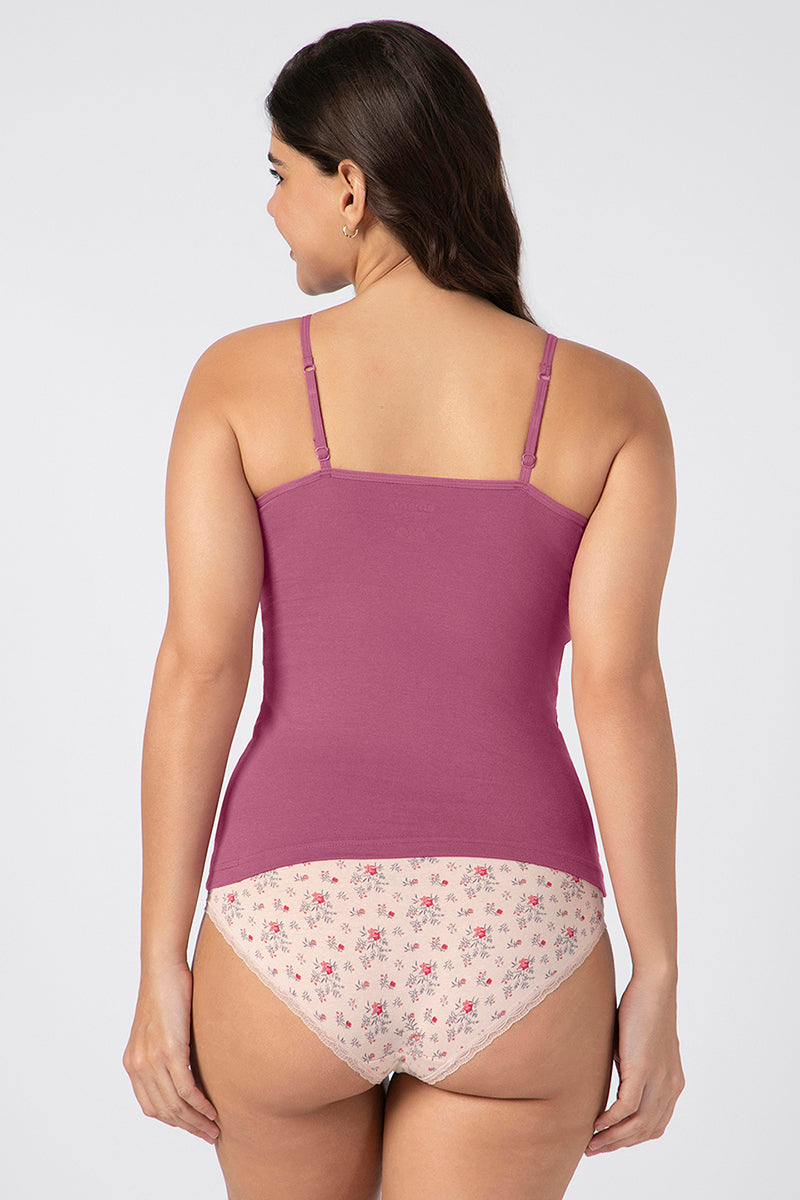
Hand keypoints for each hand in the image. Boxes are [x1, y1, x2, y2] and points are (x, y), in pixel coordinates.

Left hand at [122, 961, 219, 1145]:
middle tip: (209, 1134)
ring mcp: (152, 1059)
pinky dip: (200, 1105)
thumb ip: (166, 1050)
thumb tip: (187, 1066)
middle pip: (163, 1111)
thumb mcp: (161, 1027)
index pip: (151, 1106)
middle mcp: (138, 1065)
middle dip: (187, 1127)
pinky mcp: (169, 1050)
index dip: (173, 1120)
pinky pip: (185, 1089)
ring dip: (196, 1121)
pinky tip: (212, 1110)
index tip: (192, 1126)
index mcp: (132, 1062)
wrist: (162, 966)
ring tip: (214, 1128)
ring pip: (175, 1105)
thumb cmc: (167, 990)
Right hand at [585, 971, 684, 1155]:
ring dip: (611, 1138)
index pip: (654, 1124)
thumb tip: (615, 1079)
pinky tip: (596, 1124)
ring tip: (590, 1143)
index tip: (609, 1141)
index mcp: (672, 1083)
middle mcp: (670, 1087)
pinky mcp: (643, 1070)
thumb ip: (632, 1067)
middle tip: (593, 1149)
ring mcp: (658, 1080)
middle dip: (618, 1144)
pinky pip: (627, 1108)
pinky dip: (611, 1121)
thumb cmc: (644, 1008)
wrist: (656, 985)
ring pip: (636, 1126)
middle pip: (645, 1131)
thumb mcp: (638, 1046)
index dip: (631, 1138)